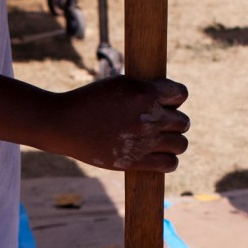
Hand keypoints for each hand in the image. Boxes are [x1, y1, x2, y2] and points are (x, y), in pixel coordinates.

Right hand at [51, 77, 189, 171]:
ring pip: (181, 144)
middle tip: (158, 124)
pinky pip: (170, 164)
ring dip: (174, 142)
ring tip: (161, 141)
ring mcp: (144, 142)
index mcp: (145, 93)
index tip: (164, 102)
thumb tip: (171, 102)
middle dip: (173, 122)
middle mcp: (149, 118)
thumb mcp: (120, 84)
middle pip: (183, 122)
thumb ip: (146, 91)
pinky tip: (159, 156)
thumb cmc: (91, 100)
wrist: (64, 124)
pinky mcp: (136, 162)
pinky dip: (169, 161)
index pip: (181, 94)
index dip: (174, 98)